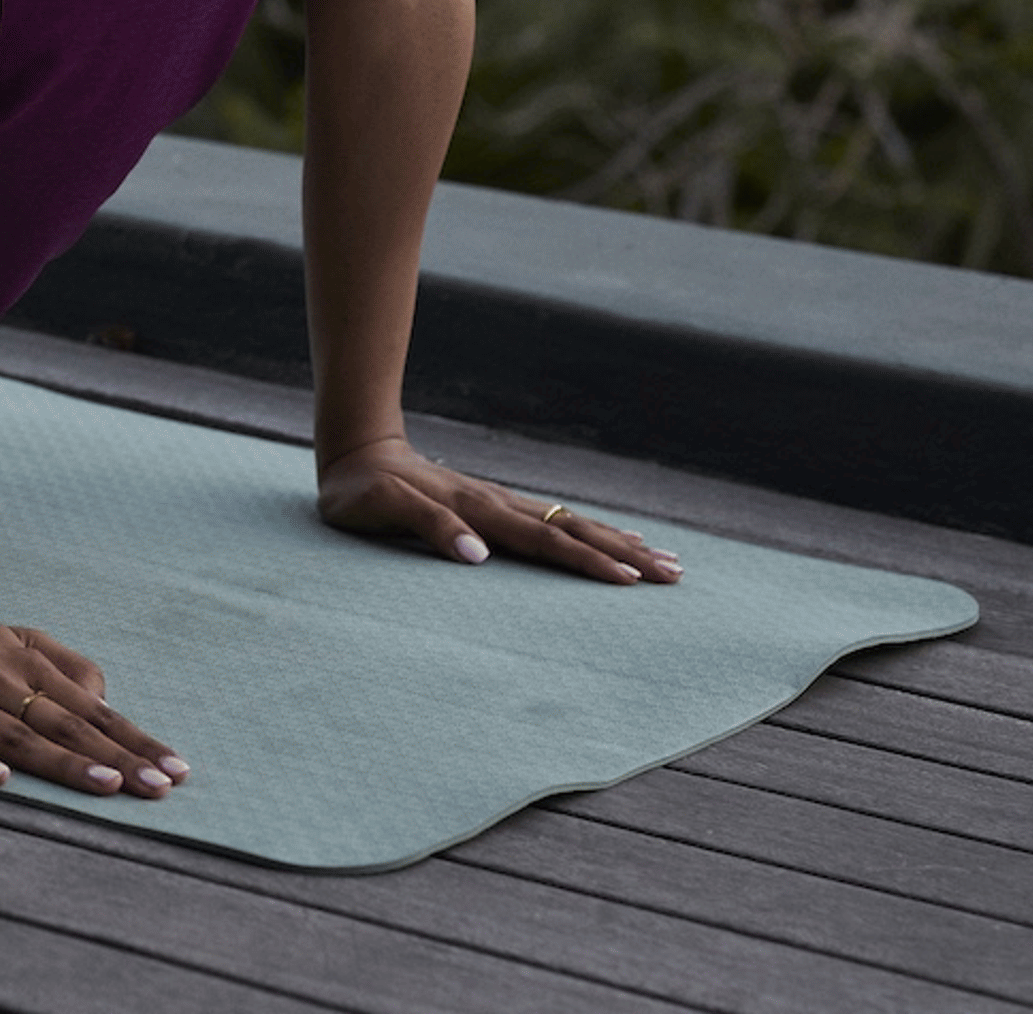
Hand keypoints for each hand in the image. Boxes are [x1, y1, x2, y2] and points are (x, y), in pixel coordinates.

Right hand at [0, 606, 189, 797]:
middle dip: (116, 757)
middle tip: (159, 787)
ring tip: (106, 785)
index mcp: (25, 664)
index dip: (133, 739)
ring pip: (15, 735)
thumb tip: (107, 701)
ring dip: (62, 761)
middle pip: (63, 724)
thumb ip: (63, 666)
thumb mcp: (14, 641)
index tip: (174, 770)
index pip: (90, 709)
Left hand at [316, 437, 681, 583]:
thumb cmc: (361, 490)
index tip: (629, 581)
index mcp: (479, 510)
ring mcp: (503, 503)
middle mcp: (500, 504)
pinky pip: (557, 520)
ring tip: (664, 558)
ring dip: (618, 542)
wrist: (357, 452)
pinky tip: (615, 538)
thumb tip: (479, 558)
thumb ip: (428, 527)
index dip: (586, 562)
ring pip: (573, 523)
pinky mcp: (499, 506)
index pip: (545, 540)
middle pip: (574, 530)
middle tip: (675, 574)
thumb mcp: (380, 508)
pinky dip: (592, 531)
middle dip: (625, 554)